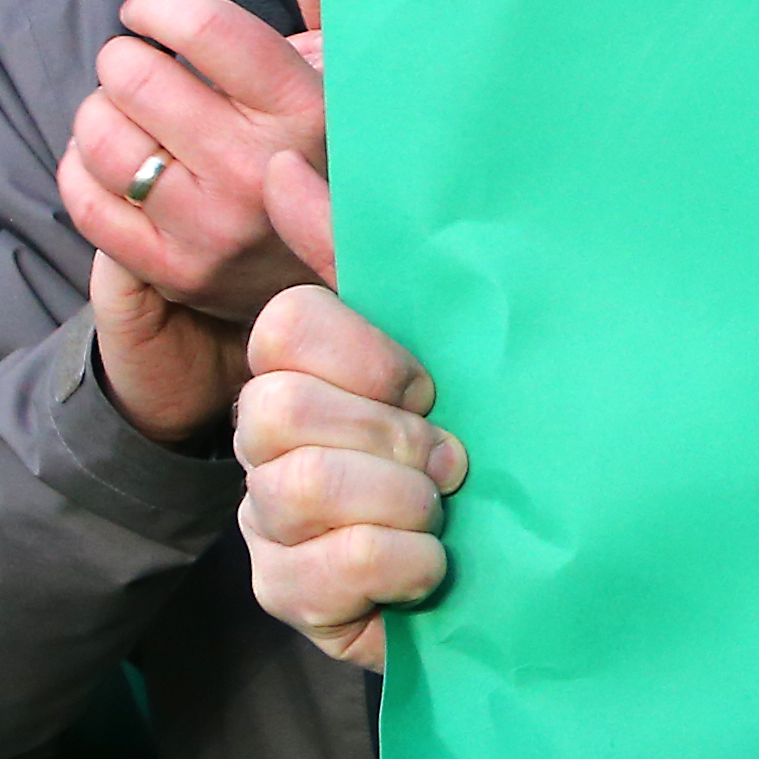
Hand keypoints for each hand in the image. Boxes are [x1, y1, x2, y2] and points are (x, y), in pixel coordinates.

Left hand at [54, 0, 330, 436]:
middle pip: (134, 75)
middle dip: (127, 59)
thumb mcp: (343, 71)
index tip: (153, 15)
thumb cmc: (334, 155)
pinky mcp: (173, 272)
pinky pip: (84, 199)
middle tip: (142, 69)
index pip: (198, 28)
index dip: (157, 8)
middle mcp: (259, 170)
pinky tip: (114, 161)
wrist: (348, 282)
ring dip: (101, 112)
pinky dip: (81, 169)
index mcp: (306, 110)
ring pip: (100, 134)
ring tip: (129, 114)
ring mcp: (213, 228)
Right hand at [238, 282, 457, 672]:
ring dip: (404, 502)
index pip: (289, 324)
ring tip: (437, 516)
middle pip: (285, 406)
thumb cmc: (458, 456)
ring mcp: (265, 520)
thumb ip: (359, 259)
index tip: (428, 391)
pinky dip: (407, 563)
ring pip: (308, 485)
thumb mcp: (436, 353)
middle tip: (448, 464)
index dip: (371, 358)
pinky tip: (429, 567)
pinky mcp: (285, 592)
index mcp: (295, 371)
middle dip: (394, 437)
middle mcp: (262, 440)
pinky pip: (341, 563)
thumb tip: (284, 166)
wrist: (495, 576)